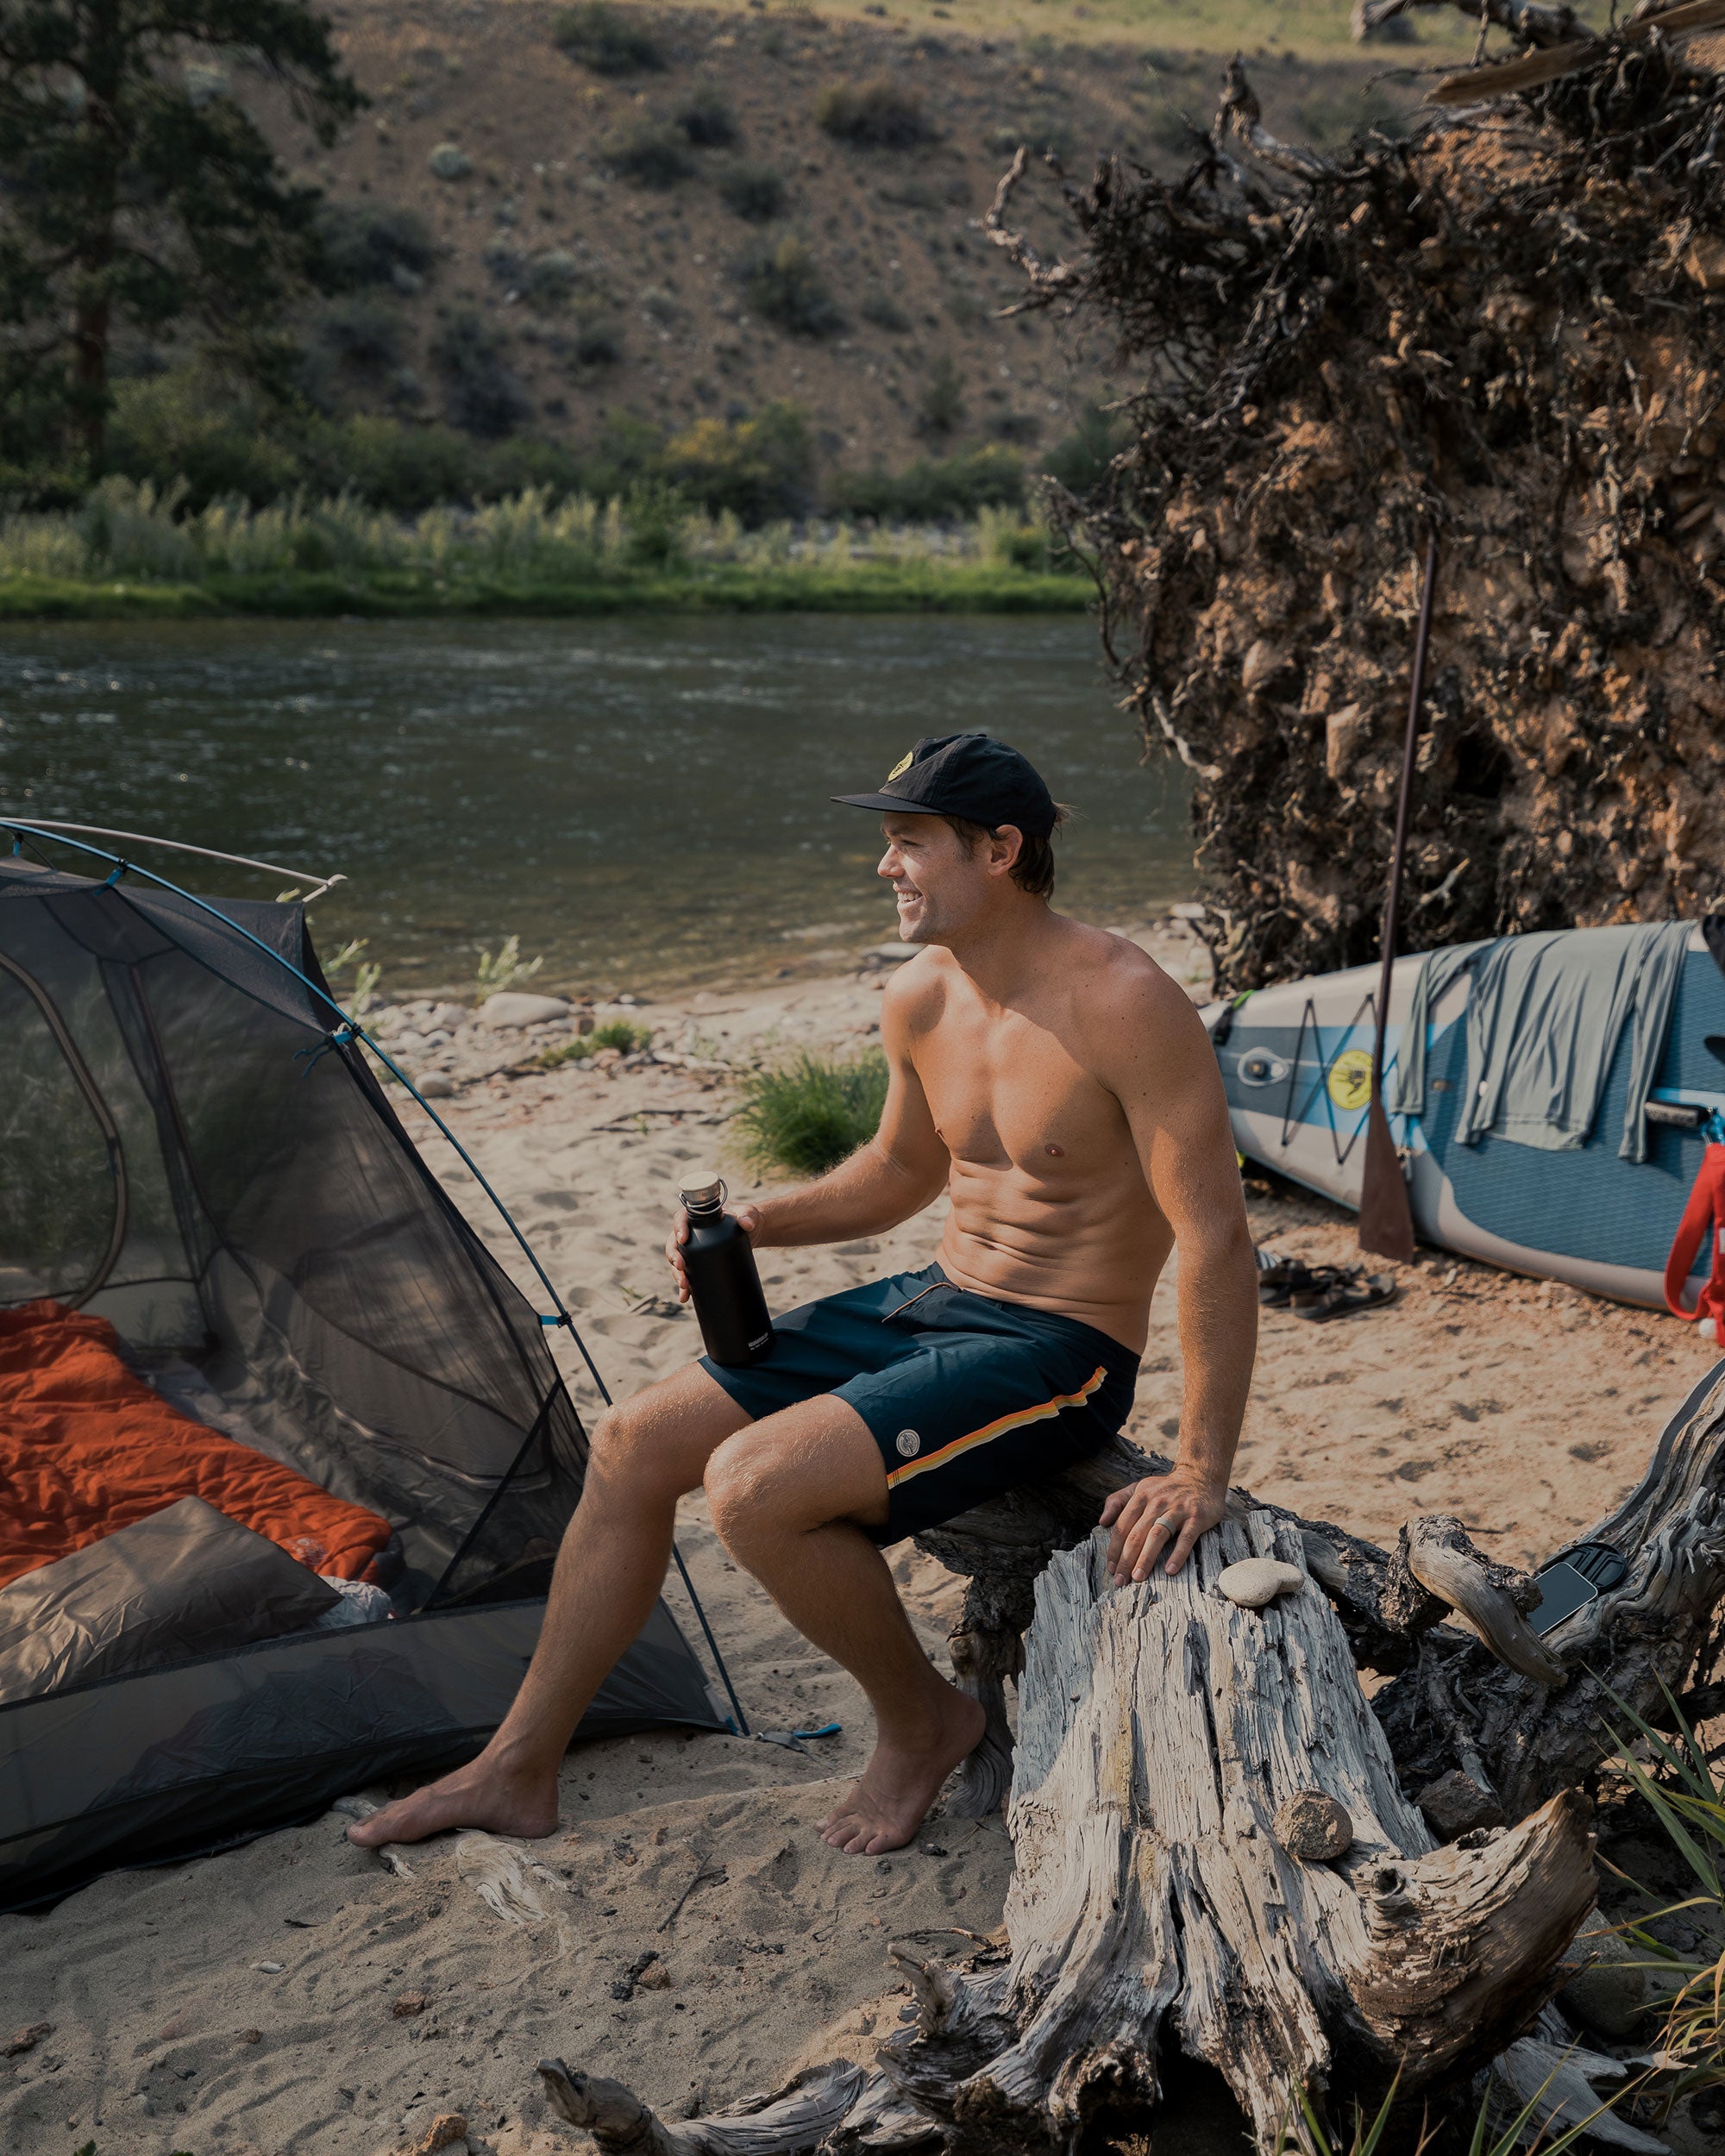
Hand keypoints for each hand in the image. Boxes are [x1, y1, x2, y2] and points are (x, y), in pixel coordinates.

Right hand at [665, 1201, 761, 1302]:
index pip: (680, 1219)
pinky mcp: (699, 1262)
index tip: (682, 1239)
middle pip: (674, 1244)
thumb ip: (749, 1216)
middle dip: (675, 1257)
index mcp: (696, 1216)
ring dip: (677, 1274)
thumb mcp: (748, 1215)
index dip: (678, 1228)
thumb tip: (746, 1224)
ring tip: (684, 1286)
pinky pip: (688, 1274)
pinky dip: (685, 1287)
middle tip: (681, 1267)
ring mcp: (693, 1249)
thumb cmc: (746, 1218)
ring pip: (677, 1261)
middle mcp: (690, 1232)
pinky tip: (685, 1297)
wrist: (751, 1232)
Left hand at [1100, 1469, 1226, 1582]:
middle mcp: (1157, 1502)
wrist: (1200, 1478)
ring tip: (1138, 1577)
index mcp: (1141, 1496)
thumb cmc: (1166, 1489)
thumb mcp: (1139, 1488)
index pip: (1122, 1525)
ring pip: (1157, 1535)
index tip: (1110, 1568)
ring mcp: (1178, 1509)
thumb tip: (1102, 1521)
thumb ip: (1117, 1501)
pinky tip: (1170, 1570)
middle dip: (1126, 1559)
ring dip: (1146, 1558)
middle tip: (1120, 1580)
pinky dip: (1178, 1554)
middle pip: (1137, 1534)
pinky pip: (1186, 1538)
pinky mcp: (1197, 1517)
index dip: (1114, 1548)